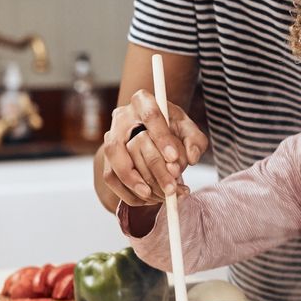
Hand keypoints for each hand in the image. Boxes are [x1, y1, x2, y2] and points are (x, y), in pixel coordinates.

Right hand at [98, 88, 208, 207]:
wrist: (151, 133)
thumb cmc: (172, 129)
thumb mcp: (188, 129)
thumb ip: (194, 140)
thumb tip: (192, 157)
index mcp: (143, 101)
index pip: (150, 116)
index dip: (162, 138)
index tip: (174, 159)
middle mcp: (121, 118)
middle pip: (131, 145)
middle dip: (154, 170)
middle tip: (171, 188)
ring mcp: (110, 138)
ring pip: (115, 164)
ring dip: (137, 185)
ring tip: (159, 197)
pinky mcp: (106, 158)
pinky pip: (111, 179)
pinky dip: (128, 193)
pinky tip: (149, 199)